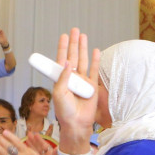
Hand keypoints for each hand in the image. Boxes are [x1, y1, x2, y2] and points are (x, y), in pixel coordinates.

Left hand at [50, 28, 98, 151]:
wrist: (77, 123)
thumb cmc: (64, 111)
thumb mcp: (58, 93)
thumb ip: (63, 78)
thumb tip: (67, 63)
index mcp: (60, 79)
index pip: (61, 60)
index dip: (62, 48)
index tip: (63, 36)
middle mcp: (71, 78)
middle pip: (73, 56)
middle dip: (73, 43)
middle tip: (74, 30)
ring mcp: (82, 81)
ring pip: (83, 60)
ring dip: (83, 48)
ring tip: (83, 36)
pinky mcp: (92, 86)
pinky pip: (94, 70)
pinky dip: (95, 60)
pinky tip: (95, 50)